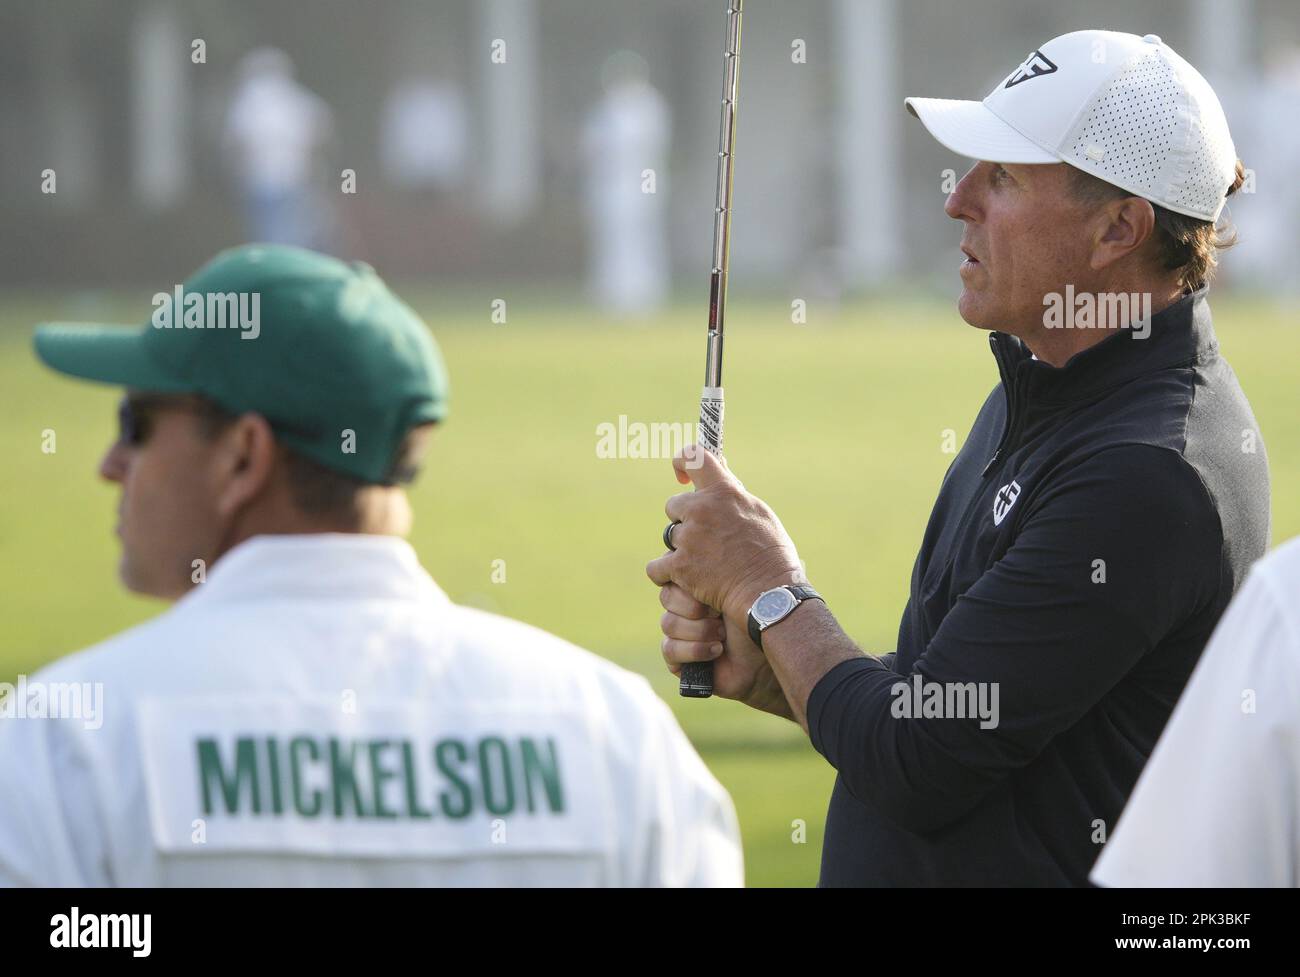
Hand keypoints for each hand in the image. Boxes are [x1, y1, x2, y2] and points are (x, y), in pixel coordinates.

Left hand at [646, 445, 804, 625]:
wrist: (769, 593)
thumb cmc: (772, 555)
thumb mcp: (759, 513)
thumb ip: (734, 494)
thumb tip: (722, 476)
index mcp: (724, 491)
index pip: (694, 457)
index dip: (682, 461)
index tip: (682, 474)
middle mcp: (702, 509)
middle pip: (674, 505)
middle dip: (685, 520)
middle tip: (704, 540)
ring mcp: (689, 537)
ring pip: (669, 537)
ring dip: (680, 549)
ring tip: (702, 565)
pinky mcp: (679, 565)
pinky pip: (657, 567)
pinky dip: (666, 575)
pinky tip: (683, 581)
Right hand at [658, 583, 792, 718]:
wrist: (767, 654)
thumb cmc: (755, 617)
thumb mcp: (732, 586)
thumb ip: (707, 571)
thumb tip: (677, 558)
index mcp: (696, 583)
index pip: (673, 572)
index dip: (690, 583)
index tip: (714, 590)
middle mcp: (685, 606)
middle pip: (666, 597)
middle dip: (695, 607)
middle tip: (719, 613)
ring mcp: (679, 632)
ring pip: (668, 623)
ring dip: (700, 630)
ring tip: (723, 635)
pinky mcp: (678, 658)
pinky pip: (669, 649)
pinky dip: (695, 650)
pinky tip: (717, 650)